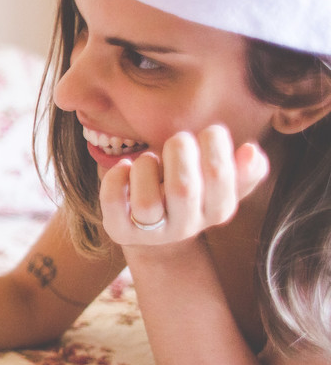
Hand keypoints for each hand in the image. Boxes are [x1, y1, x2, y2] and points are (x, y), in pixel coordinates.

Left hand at [99, 125, 268, 245]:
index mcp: (217, 210)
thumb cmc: (193, 194)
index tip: (210, 131)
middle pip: (182, 189)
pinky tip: (125, 167)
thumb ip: (245, 170)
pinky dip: (115, 178)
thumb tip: (251, 151)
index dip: (214, 147)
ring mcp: (151, 231)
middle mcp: (186, 226)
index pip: (221, 178)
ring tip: (150, 159)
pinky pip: (113, 203)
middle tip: (179, 139)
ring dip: (146, 166)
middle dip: (179, 151)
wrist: (157, 232)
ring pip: (147, 202)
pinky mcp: (120, 230)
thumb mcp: (223, 185)